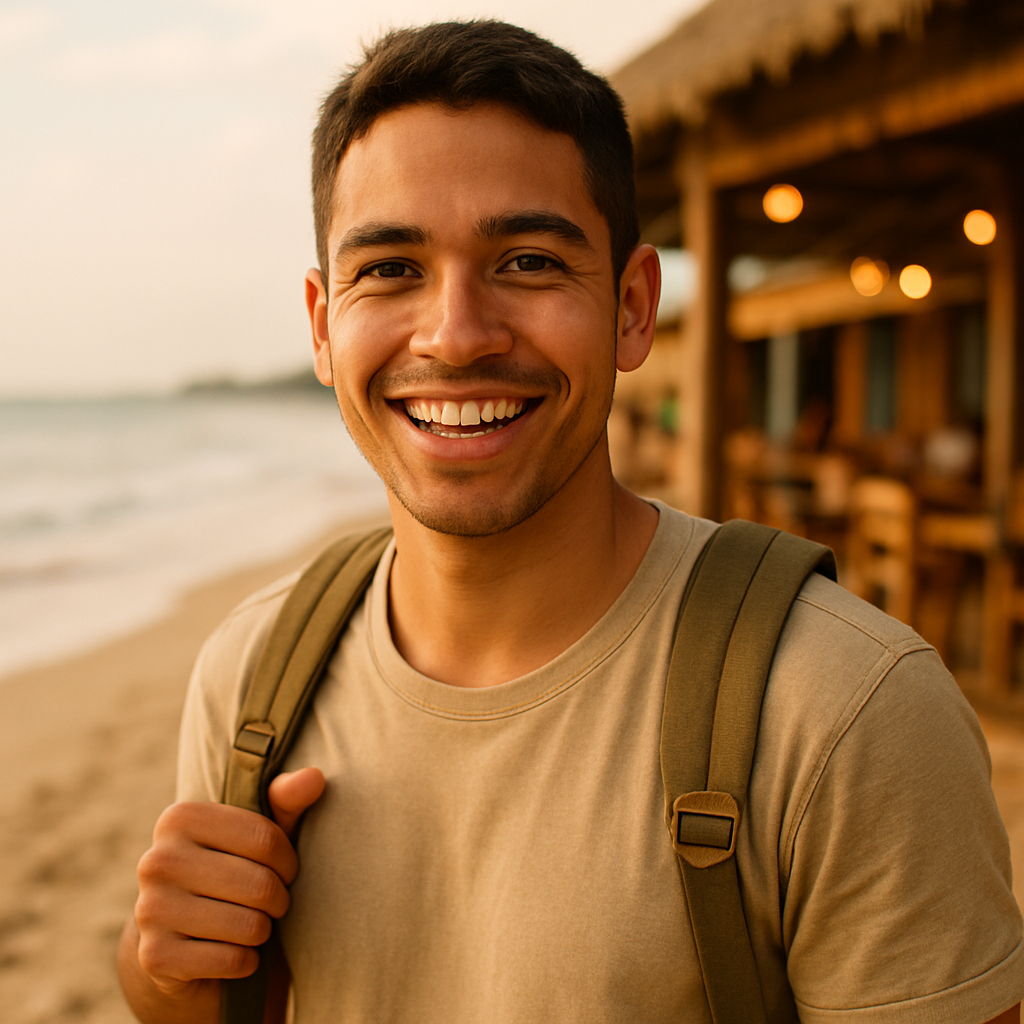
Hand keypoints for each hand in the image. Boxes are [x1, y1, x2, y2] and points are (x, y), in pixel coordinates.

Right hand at [131, 768, 324, 1002]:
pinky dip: (246, 962)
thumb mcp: (258, 835)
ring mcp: (150, 910)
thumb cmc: (233, 874)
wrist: (181, 947)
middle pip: (259, 884)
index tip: (283, 870)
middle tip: (270, 904)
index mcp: (180, 818)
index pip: (264, 837)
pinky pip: (231, 960)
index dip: (287, 861)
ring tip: (251, 925)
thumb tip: (315, 775)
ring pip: (248, 925)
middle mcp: (157, 860)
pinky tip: (232, 954)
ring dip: (262, 931)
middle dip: (278, 900)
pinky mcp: (155, 958)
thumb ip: (286, 801)